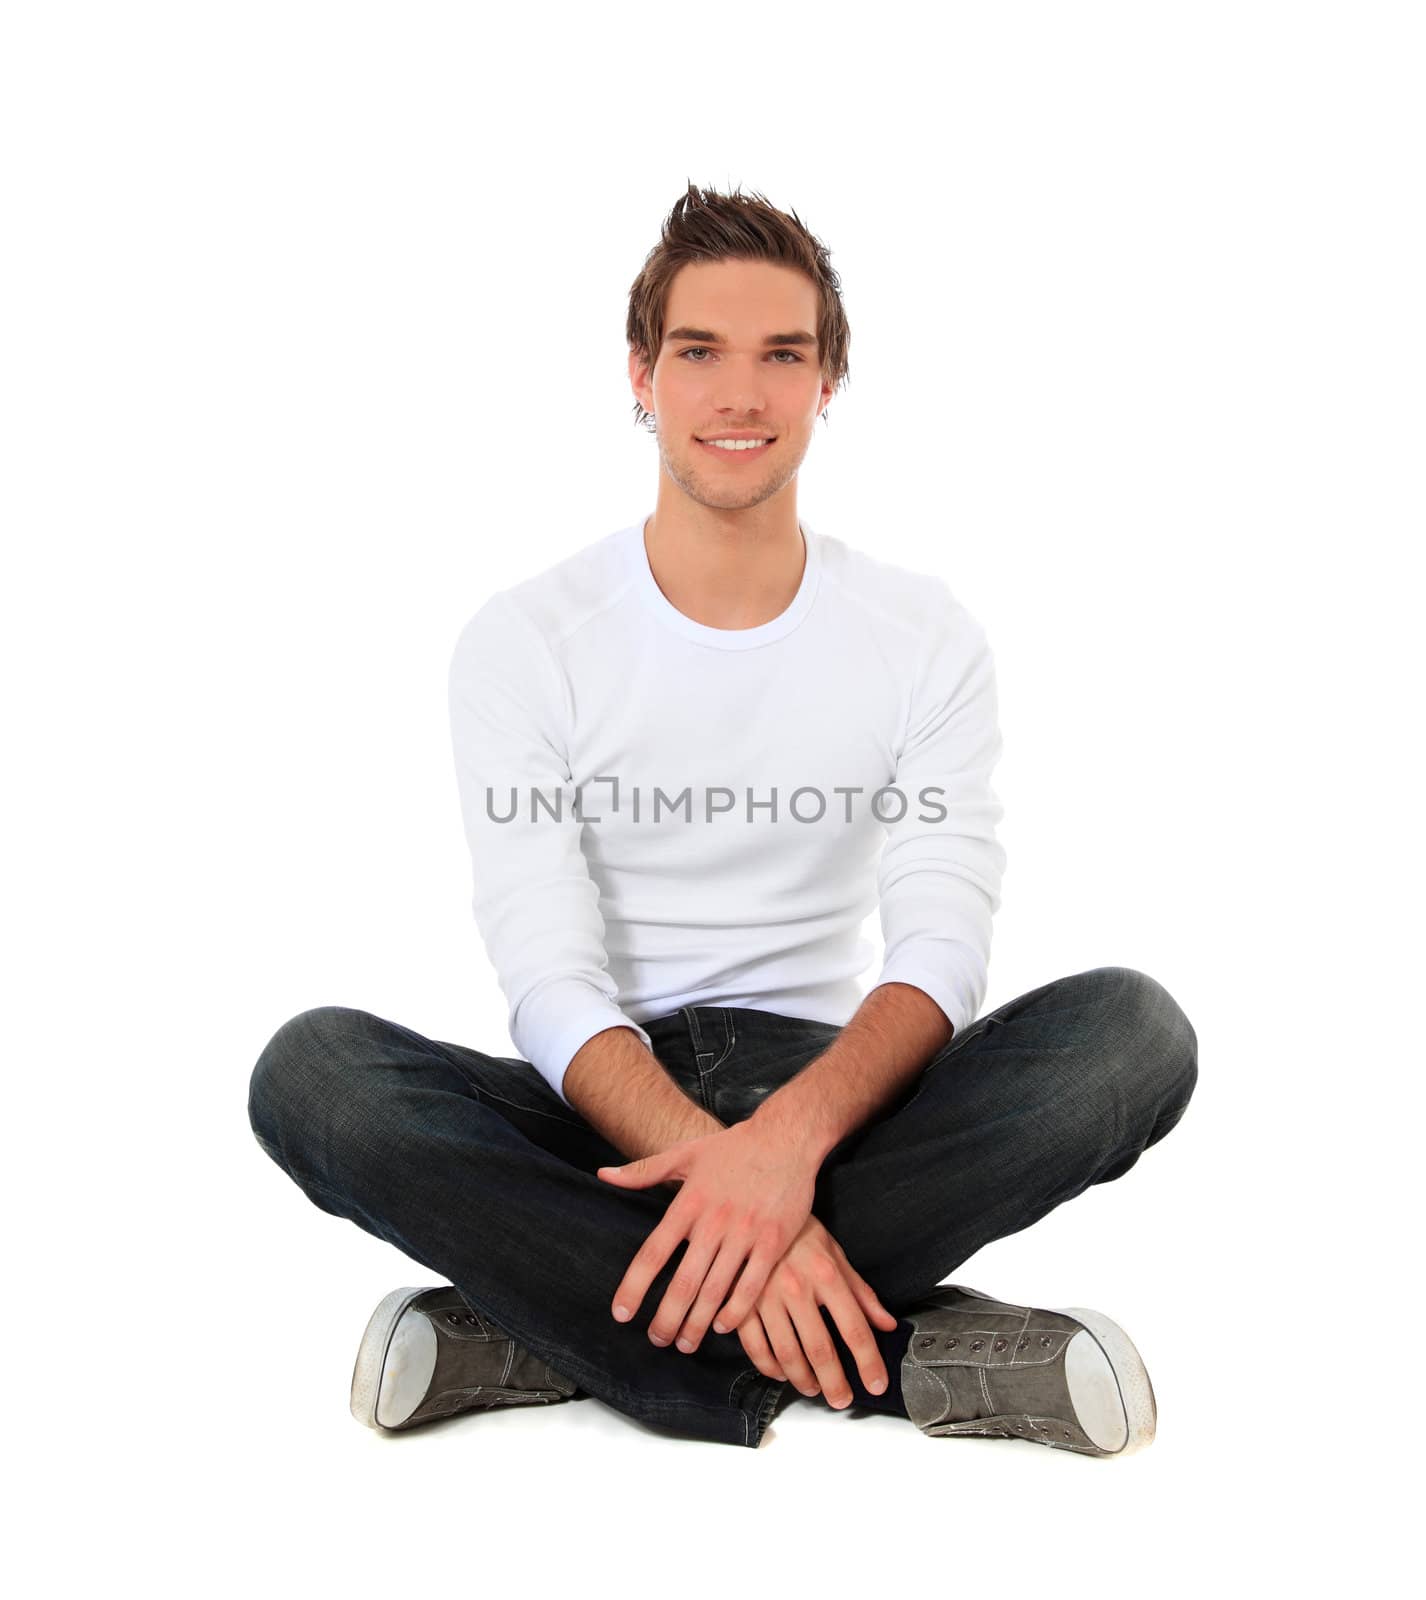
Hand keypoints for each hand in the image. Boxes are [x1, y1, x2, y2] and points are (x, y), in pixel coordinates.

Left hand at [596, 1120, 817, 1353]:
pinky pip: (751, 1286)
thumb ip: (644, 1171)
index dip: (634, 1286)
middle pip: (684, 1282)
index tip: (621, 1314)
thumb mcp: (686, 1153)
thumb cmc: (734, 1147)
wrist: (786, 1137)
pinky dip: (735, 1311)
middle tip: (656, 1341)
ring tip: (685, 1343)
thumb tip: (603, 1176)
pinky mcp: (774, 1240)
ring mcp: (745, 1232)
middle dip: (667, 1318)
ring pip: (715, 1290)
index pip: (653, 1252)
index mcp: (689, 1203)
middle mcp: (714, 1221)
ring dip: (698, 1323)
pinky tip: (722, 1326)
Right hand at [729, 1213, 899, 1407]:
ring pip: (787, 1353)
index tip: (876, 1383)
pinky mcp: (740, 1302)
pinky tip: (780, 1372)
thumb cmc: (798, 1230)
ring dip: (802, 1379)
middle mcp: (797, 1287)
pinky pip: (755, 1346)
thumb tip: (886, 1323)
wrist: (753, 1204)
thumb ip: (861, 1292)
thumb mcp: (835, 1253)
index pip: (854, 1327)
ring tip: (814, 1388)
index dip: (868, 1361)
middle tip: (843, 1400)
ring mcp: (765, 1296)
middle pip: (820, 1348)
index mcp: (826, 1274)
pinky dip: (769, 1366)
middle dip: (835, 1382)